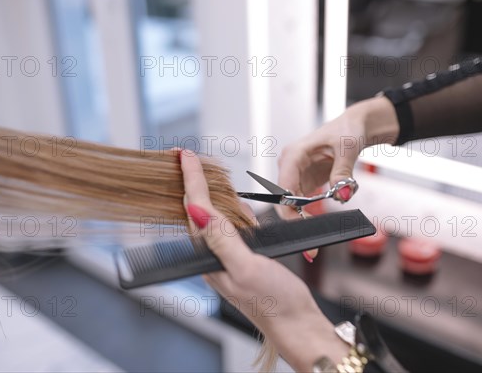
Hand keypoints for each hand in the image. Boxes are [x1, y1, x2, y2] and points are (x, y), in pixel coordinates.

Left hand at [180, 150, 347, 371]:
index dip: (191, 180)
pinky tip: (235, 207)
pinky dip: (230, 211)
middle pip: (197, 212)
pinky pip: (229, 228)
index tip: (185, 156)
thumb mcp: (247, 268)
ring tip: (202, 173)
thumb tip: (198, 211)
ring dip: (208, 195)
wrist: (296, 324)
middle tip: (187, 158)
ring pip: (213, 218)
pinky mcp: (242, 258)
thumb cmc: (274, 303)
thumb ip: (222, 239)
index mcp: (211, 258)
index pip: (196, 210)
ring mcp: (227, 257)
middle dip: (192, 182)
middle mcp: (214, 257)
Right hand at [277, 96, 398, 219]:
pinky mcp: (304, 182)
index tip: (303, 223)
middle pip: (283, 200)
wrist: (354, 128)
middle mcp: (289, 166)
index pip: (282, 188)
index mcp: (293, 154)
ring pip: (291, 204)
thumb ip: (343, 172)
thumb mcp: (348, 149)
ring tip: (323, 222)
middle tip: (313, 235)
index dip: (288, 209)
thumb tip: (342, 193)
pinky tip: (325, 212)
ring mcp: (295, 175)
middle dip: (296, 218)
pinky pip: (302, 203)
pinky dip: (312, 210)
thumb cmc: (347, 130)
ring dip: (306, 215)